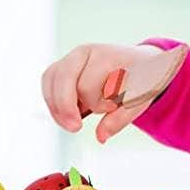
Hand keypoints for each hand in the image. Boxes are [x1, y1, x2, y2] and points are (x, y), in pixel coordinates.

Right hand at [42, 43, 171, 142]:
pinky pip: (47, 83)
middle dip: (65, 107)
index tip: (111, 108)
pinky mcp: (63, 67)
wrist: (142, 64)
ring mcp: (71, 58)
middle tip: (76, 128)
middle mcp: (85, 52)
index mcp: (106, 55)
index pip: (88, 85)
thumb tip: (100, 137)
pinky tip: (64, 117)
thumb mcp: (139, 101)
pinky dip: (52, 102)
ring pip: (49, 79)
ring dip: (57, 106)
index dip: (97, 103)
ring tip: (71, 124)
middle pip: (63, 78)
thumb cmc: (141, 81)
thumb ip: (120, 119)